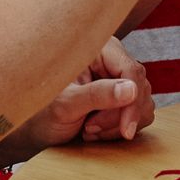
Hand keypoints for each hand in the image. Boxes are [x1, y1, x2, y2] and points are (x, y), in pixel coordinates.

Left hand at [0, 39, 154, 164]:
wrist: (36, 128)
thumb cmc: (42, 111)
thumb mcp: (66, 104)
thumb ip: (97, 95)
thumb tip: (132, 90)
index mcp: (99, 48)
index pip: (132, 70)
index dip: (133, 102)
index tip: (126, 130)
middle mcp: (112, 59)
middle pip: (140, 89)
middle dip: (118, 116)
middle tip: (89, 128)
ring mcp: (119, 78)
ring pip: (143, 104)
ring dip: (119, 124)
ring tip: (89, 129)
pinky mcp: (123, 97)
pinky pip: (139, 114)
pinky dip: (121, 128)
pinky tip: (97, 130)